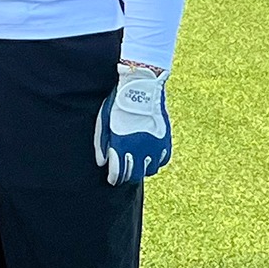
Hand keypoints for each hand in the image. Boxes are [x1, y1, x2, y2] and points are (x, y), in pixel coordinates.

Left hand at [94, 63, 171, 185]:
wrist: (142, 88)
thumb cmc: (118, 105)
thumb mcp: (103, 122)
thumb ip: (101, 144)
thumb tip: (102, 163)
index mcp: (123, 146)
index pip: (119, 172)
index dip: (115, 178)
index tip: (112, 179)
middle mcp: (141, 149)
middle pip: (135, 174)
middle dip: (127, 175)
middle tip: (123, 173)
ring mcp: (156, 146)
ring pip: (150, 170)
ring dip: (142, 169)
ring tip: (136, 164)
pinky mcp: (166, 141)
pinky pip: (163, 160)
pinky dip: (155, 161)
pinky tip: (149, 157)